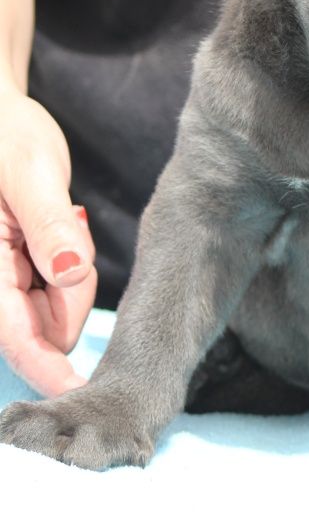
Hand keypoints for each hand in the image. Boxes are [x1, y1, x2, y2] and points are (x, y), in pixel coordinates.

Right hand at [0, 89, 96, 393]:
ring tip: (58, 219)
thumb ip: (50, 225)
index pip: (15, 337)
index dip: (49, 370)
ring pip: (53, 314)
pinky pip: (54, 294)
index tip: (82, 393)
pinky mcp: (16, 275)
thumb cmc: (5, 134)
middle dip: (68, 296)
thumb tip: (71, 273)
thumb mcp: (31, 170)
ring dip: (69, 281)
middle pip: (43, 328)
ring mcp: (1, 282)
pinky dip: (67, 272)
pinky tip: (56, 231)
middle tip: (66, 223)